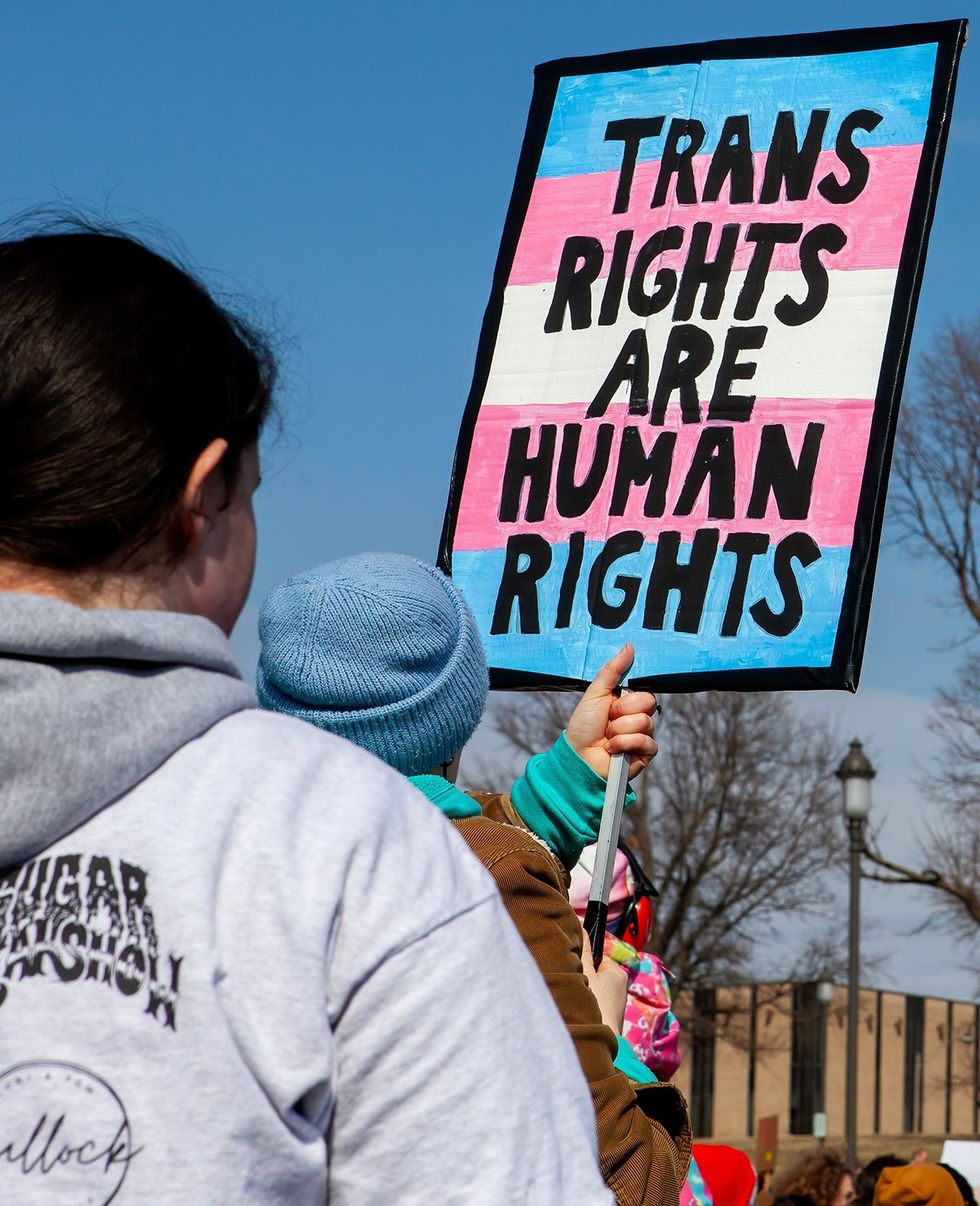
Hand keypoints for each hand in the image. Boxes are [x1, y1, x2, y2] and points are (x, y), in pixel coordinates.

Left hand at [565, 643, 658, 781]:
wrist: (577, 757)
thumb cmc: (583, 726)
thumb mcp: (595, 694)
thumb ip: (612, 670)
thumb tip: (629, 646)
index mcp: (628, 702)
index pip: (645, 691)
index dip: (628, 698)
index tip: (614, 701)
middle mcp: (638, 717)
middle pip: (649, 703)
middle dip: (622, 712)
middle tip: (608, 720)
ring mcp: (642, 736)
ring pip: (645, 723)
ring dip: (619, 730)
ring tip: (607, 737)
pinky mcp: (644, 754)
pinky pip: (647, 742)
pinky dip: (624, 744)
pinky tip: (612, 749)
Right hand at [580, 925, 627, 1033]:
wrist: (599, 1042)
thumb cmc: (594, 1005)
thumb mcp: (586, 973)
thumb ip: (583, 950)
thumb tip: (582, 925)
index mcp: (618, 974)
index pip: (597, 959)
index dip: (584, 964)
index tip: (575, 972)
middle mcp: (621, 988)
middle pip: (595, 976)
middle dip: (584, 980)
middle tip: (574, 988)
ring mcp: (616, 1005)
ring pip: (594, 991)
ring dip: (584, 995)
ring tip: (578, 1003)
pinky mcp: (610, 1019)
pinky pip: (596, 1005)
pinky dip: (588, 1008)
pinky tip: (582, 1014)